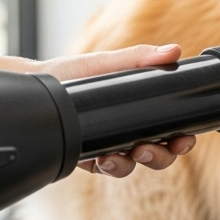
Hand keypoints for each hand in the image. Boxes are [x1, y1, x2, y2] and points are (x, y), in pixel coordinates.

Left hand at [37, 43, 196, 176]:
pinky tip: (104, 158)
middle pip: (159, 154)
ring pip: (134, 166)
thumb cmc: (72, 73)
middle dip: (160, 156)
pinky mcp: (90, 157)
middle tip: (148, 148)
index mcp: (140, 110)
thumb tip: (173, 50)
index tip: (182, 139)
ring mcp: (110, 146)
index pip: (171, 130)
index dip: (182, 139)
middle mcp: (129, 131)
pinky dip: (110, 166)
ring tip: (127, 153)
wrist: (37, 87)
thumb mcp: (106, 62)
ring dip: (134, 163)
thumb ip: (140, 58)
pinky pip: (107, 169)